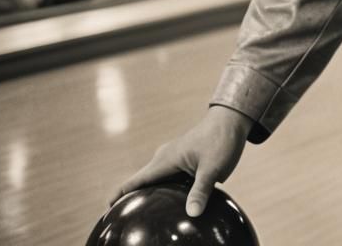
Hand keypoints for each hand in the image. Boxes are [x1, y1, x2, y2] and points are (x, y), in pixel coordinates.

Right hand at [112, 105, 253, 216]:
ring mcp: (174, 160)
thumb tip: (192, 214)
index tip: (107, 209)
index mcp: (166, 160)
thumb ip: (201, 190)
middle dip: (133, 199)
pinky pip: (170, 180)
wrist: (233, 120)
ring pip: (158, 182)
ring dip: (152, 196)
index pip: (136, 180)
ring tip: (146, 219)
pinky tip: (173, 209)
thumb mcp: (213, 168)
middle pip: (143, 183)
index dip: (119, 194)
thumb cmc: (221, 140)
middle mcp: (165, 159)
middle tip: (126, 220)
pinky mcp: (184, 163)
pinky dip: (167, 192)